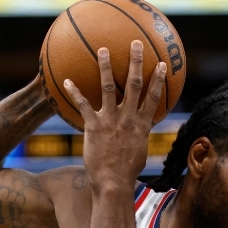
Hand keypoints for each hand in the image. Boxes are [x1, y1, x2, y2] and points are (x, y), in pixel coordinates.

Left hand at [64, 41, 166, 191]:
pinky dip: (75, 92)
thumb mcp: (140, 153)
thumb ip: (139, 138)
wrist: (113, 183)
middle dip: (136, 62)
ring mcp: (111, 120)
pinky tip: (66, 80)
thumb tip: (139, 133)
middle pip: (134, 85)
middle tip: (135, 44)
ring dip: (106, 66)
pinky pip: (83, 105)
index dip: (158, 79)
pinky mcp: (94, 126)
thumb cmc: (127, 173)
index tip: (161, 64)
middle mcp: (128, 118)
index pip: (153, 97)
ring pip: (109, 87)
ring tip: (102, 50)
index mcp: (142, 125)